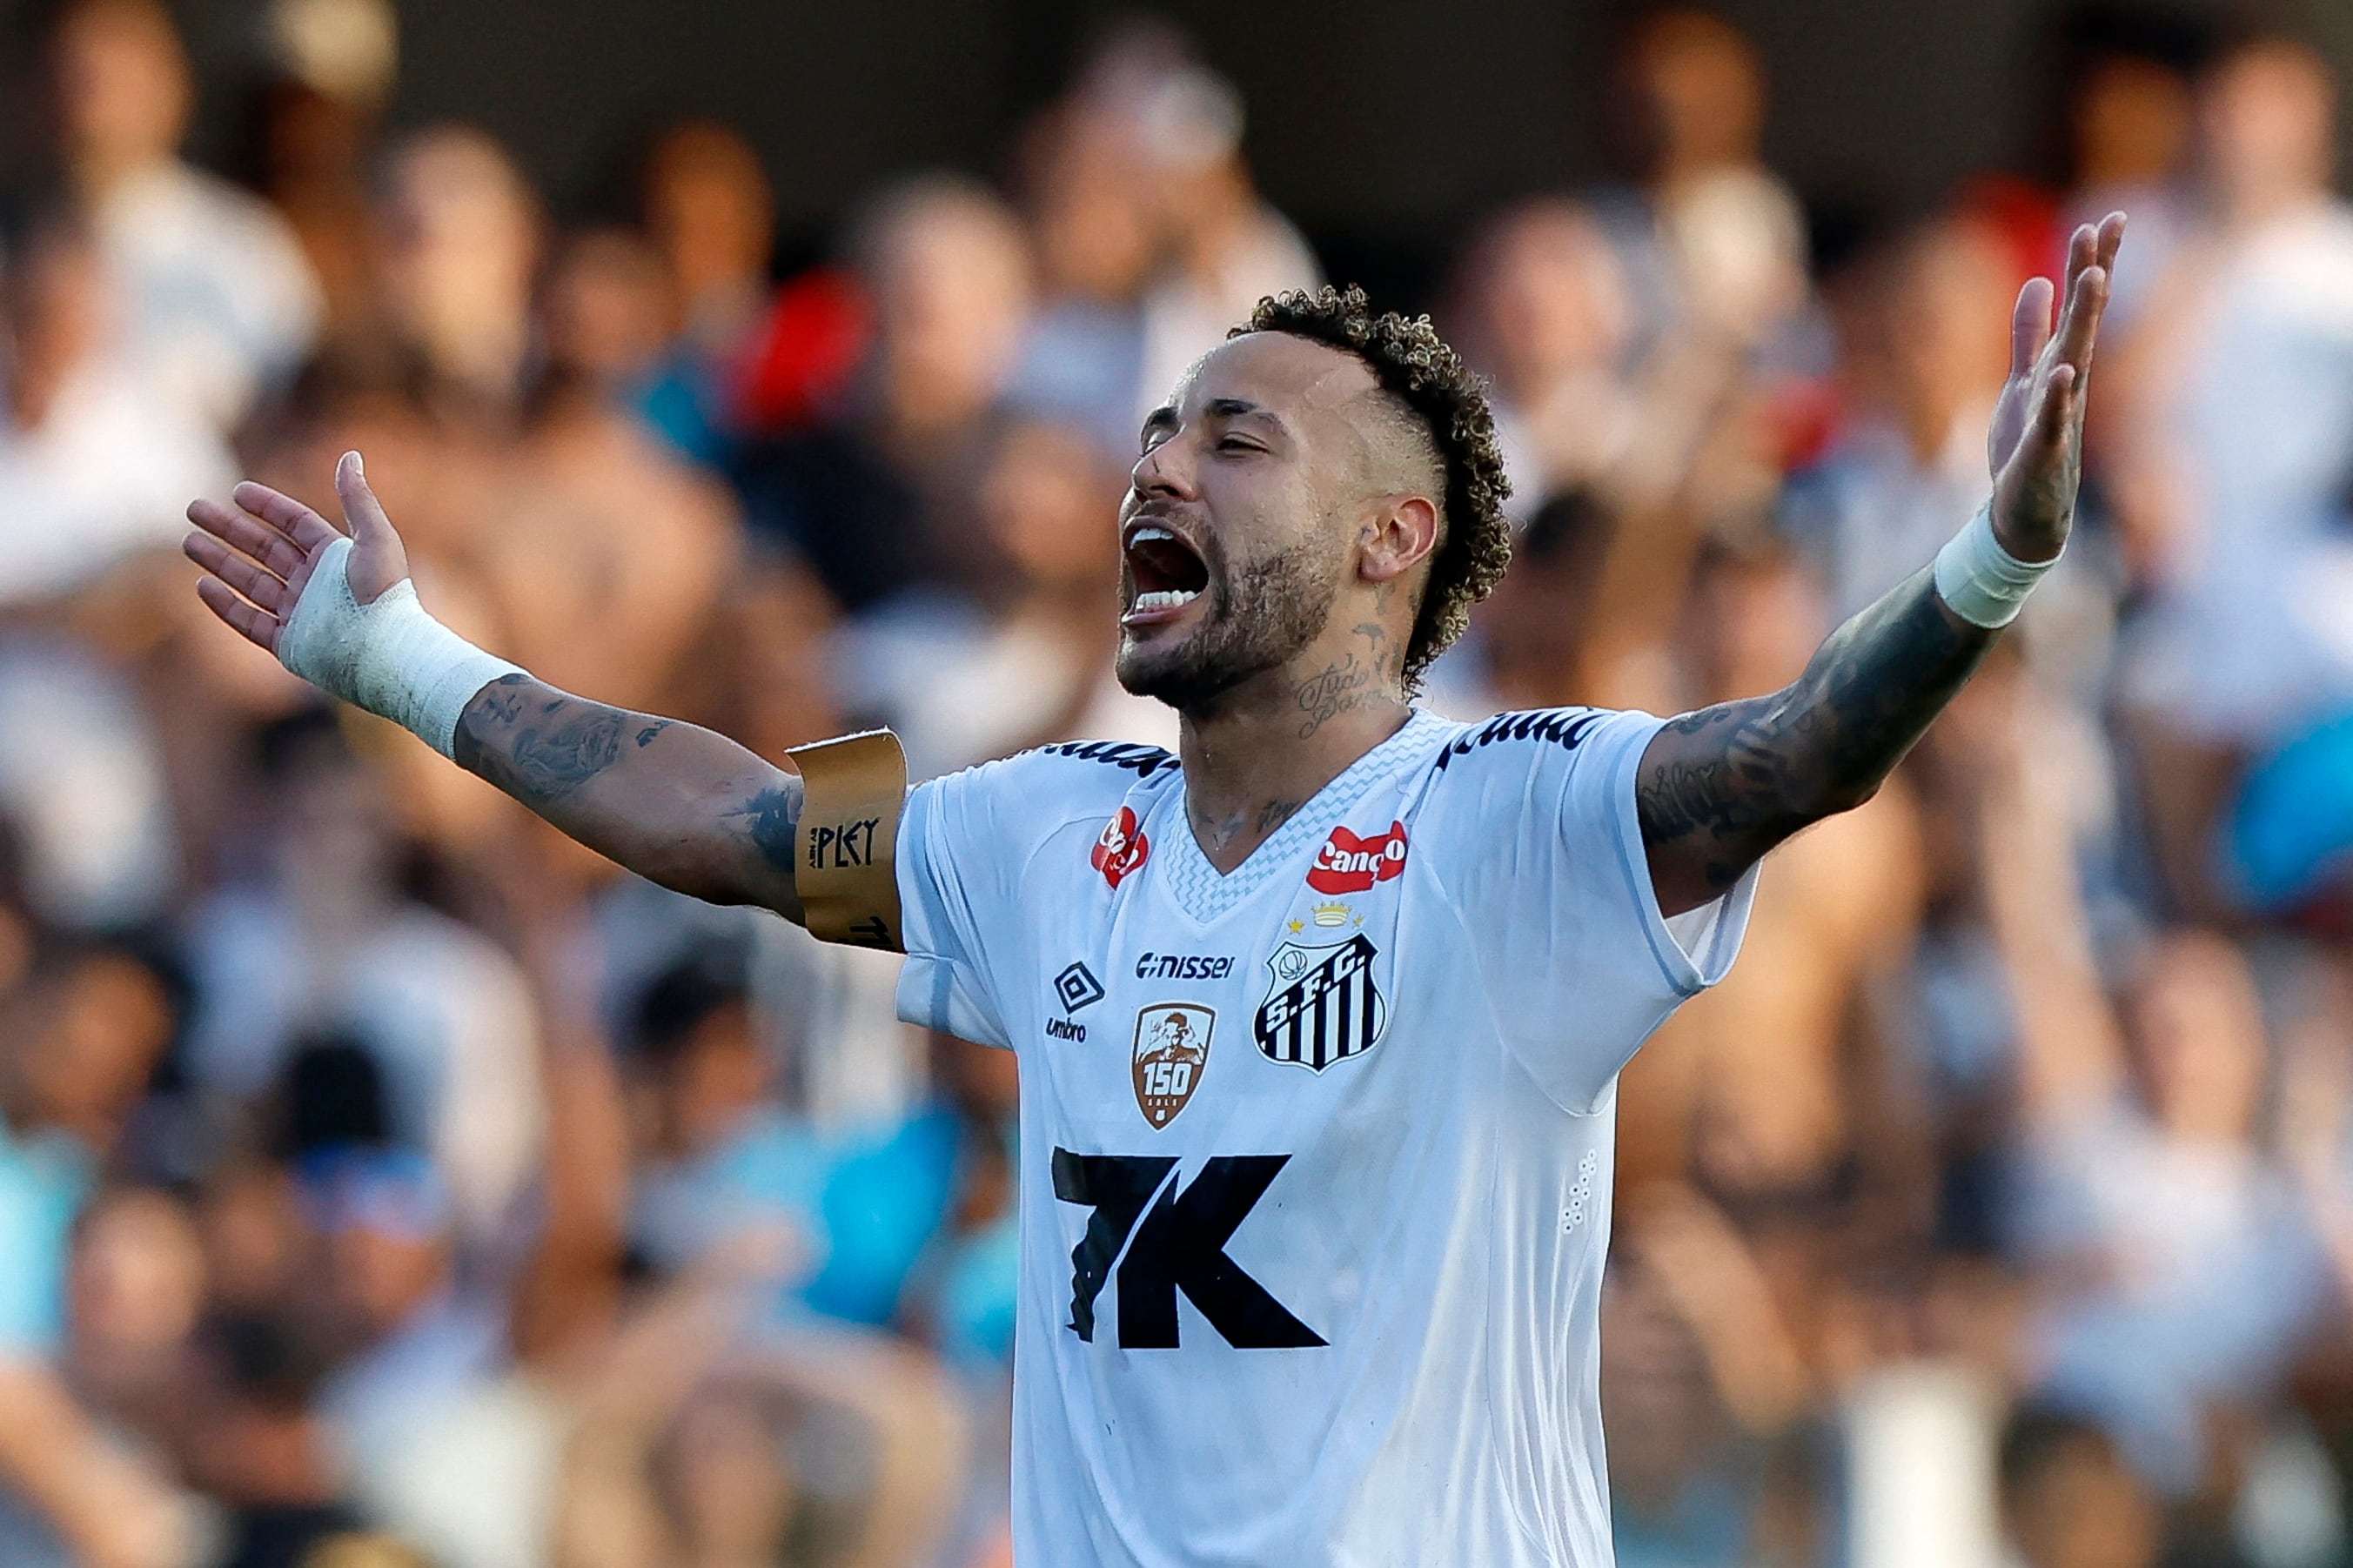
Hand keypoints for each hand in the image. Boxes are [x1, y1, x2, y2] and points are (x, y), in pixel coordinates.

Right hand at [182, 450, 409, 655]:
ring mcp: (301, 614)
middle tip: (194, 510)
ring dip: (220, 561)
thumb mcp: (375, 538)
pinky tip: (203, 584)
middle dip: (229, 530)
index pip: (295, 525)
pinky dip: (226, 604)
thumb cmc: (386, 595)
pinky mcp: (290, 644)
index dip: (268, 507)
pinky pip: (250, 621)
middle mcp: (316, 584)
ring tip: (189, 542)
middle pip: (264, 550)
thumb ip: (358, 498)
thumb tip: (350, 455)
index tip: (237, 492)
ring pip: (251, 583)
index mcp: (336, 558)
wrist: (388, 652)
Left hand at [1986, 213, 2125, 561]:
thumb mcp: (2022, 381)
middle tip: (2104, 225)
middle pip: (2084, 321)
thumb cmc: (2028, 445)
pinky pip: (2053, 420)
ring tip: (2091, 277)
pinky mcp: (2043, 451)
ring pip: (2075, 360)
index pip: (2079, 308)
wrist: (2025, 514)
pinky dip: (2058, 398)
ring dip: (2083, 320)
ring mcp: (2059, 416)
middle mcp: (2066, 385)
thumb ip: (2029, 335)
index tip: (2101, 219)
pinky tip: (2063, 372)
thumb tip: (2035, 284)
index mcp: (2059, 365)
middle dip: (2093, 273)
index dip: (2089, 264)